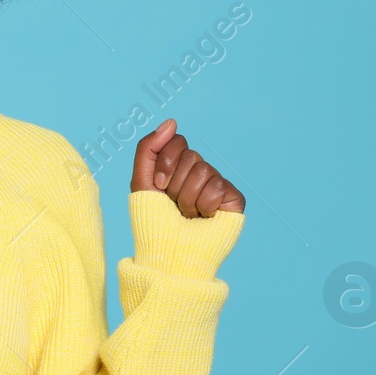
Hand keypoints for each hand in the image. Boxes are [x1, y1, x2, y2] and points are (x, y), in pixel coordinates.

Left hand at [130, 118, 244, 217]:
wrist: (169, 253)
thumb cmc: (154, 222)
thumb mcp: (141, 182)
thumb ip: (149, 148)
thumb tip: (172, 121)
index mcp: (179, 167)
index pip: (177, 141)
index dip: (165, 162)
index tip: (159, 186)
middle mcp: (200, 173)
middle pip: (191, 156)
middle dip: (176, 184)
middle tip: (174, 206)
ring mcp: (218, 185)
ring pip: (203, 170)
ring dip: (188, 198)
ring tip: (188, 215)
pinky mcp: (234, 199)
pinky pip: (218, 186)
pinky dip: (204, 205)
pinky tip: (204, 218)